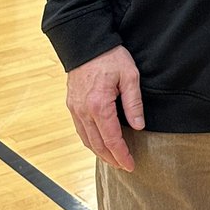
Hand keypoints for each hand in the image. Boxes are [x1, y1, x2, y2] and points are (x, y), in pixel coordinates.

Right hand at [66, 45, 144, 169]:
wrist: (86, 43)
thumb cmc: (110, 56)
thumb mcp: (129, 76)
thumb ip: (133, 103)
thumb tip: (138, 126)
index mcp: (100, 105)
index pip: (112, 139)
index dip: (122, 155)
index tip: (131, 165)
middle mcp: (84, 111)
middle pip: (97, 144)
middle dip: (111, 159)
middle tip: (124, 166)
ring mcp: (75, 109)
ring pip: (86, 140)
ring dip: (100, 153)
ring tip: (113, 159)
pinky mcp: (71, 105)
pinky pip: (80, 130)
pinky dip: (90, 141)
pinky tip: (99, 143)